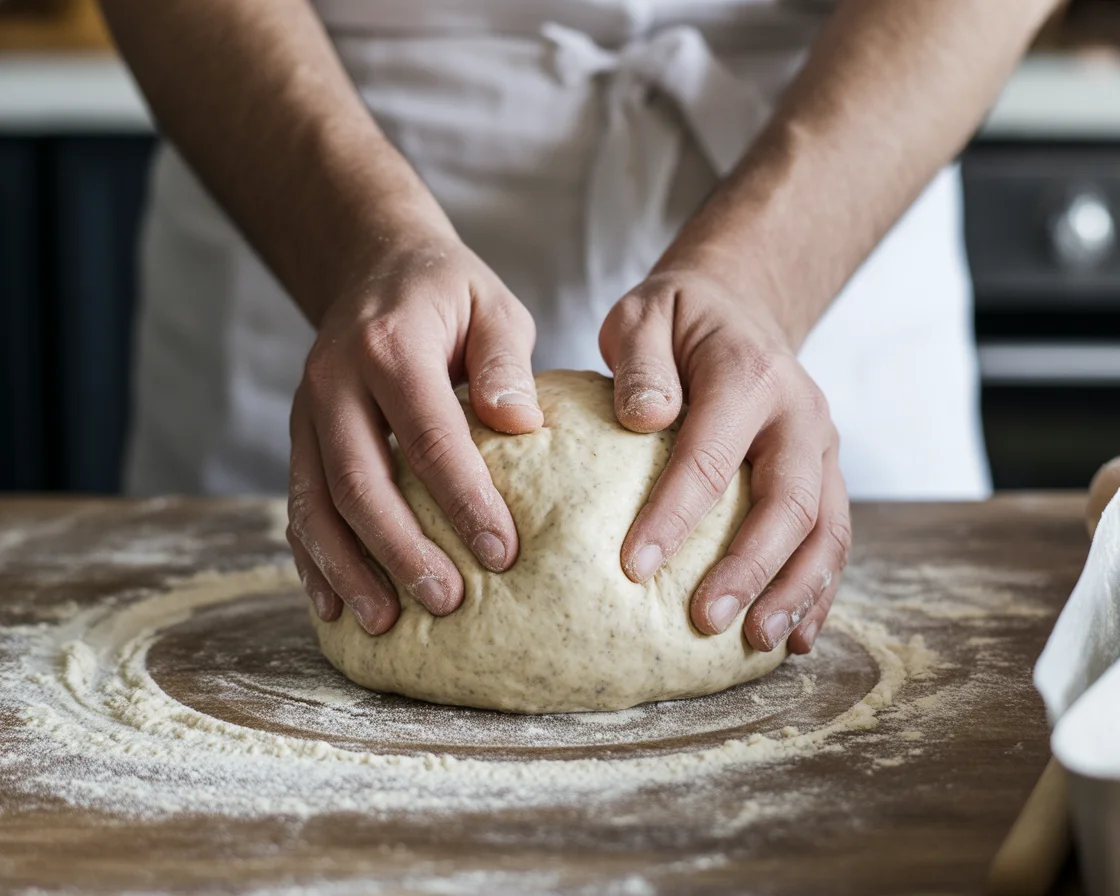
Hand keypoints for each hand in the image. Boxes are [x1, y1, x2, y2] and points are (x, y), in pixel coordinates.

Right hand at [287, 235, 542, 633]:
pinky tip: (335, 604)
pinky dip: (311, 558)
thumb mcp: (493, 306)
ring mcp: (306, 411)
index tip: (504, 553)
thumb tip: (521, 425)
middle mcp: (334, 380)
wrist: (374, 265)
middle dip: (402, 551)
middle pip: (361, 481)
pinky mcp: (298, 435)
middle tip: (448, 603)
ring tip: (384, 623)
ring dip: (348, 569)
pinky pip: (297, 504)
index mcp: (389, 346)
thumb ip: (506, 362)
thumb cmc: (448, 294)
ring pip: (315, 503)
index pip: (428, 437)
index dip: (464, 500)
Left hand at [599, 265, 850, 654]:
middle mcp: (800, 414)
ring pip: (825, 528)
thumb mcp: (643, 315)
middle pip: (787, 502)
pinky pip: (833, 536)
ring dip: (796, 590)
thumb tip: (646, 418)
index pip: (710, 456)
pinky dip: (819, 588)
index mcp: (749, 375)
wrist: (739, 307)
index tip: (632, 568)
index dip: (674, 515)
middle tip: (705, 620)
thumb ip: (640, 362)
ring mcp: (822, 447)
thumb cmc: (678, 319)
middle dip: (750, 568)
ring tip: (759, 642)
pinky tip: (795, 635)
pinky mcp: (826, 474)